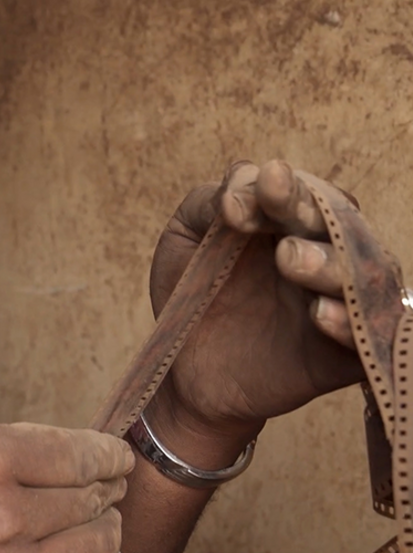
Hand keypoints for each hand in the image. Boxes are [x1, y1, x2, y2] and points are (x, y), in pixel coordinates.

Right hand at [0, 421, 133, 552]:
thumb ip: (6, 446)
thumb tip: (68, 456)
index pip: (80, 453)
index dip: (108, 454)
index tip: (116, 457)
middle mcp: (3, 515)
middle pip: (92, 499)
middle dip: (104, 490)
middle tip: (106, 487)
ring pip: (96, 548)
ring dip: (103, 531)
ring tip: (96, 523)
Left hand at [151, 160, 367, 444]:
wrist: (183, 372)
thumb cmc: (190, 297)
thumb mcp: (184, 239)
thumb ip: (209, 201)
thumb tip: (245, 180)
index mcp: (289, 222)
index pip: (303, 191)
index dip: (278, 190)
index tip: (231, 209)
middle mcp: (326, 254)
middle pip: (340, 224)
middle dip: (309, 215)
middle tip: (275, 228)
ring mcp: (341, 301)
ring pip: (364, 272)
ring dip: (330, 263)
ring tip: (289, 260)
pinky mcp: (346, 353)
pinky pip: (369, 335)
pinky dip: (350, 323)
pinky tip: (319, 315)